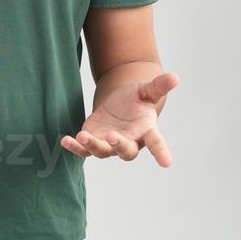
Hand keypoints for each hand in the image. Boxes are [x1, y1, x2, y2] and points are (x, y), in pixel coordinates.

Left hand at [60, 71, 178, 167]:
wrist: (119, 104)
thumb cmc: (136, 100)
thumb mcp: (146, 90)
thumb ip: (158, 86)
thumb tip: (175, 76)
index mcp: (146, 130)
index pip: (156, 142)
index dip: (161, 152)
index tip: (167, 163)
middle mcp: (129, 141)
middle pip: (126, 151)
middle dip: (119, 146)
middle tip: (113, 137)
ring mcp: (110, 144)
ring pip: (102, 151)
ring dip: (93, 145)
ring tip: (83, 135)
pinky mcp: (94, 141)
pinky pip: (83, 150)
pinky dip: (75, 146)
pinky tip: (65, 140)